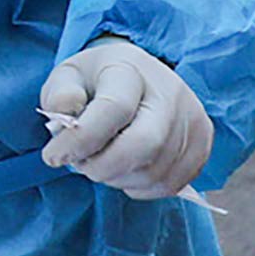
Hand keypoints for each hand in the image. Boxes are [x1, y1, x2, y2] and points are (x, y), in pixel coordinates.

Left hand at [40, 37, 210, 196]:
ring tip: (102, 161)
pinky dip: (140, 186)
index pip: (112, 109)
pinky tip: (126, 169)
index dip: (79, 141)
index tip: (52, 156)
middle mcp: (170, 92)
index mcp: (130, 69)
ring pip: (154, 171)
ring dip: (117, 178)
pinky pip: (170, 184)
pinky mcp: (202, 143)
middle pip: (144, 145)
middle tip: (82, 164)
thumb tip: (66, 113)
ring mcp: (191, 118)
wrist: (139, 76)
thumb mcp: (69, 77)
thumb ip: (60, 95)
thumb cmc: (97, 81)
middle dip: (102, 167)